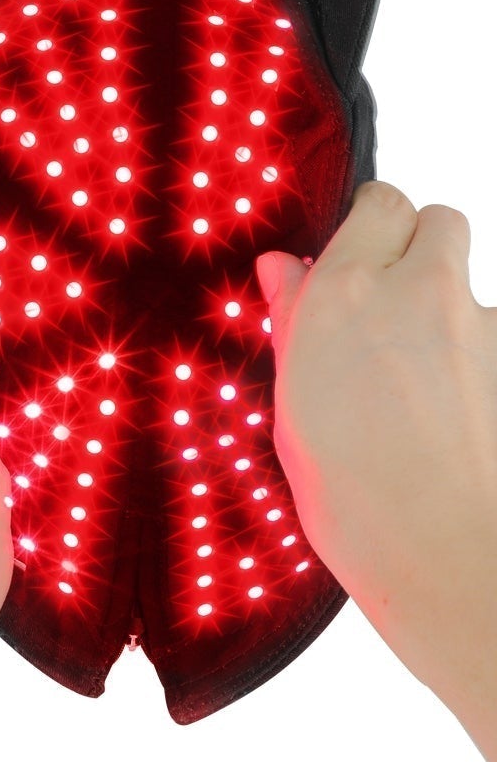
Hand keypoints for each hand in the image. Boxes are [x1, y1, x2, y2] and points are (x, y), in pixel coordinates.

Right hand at [259, 181, 496, 761]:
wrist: (448, 559)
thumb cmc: (357, 492)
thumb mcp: (293, 398)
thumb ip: (295, 318)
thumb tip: (286, 270)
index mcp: (347, 289)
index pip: (378, 202)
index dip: (367, 225)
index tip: (350, 256)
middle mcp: (420, 292)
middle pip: (439, 221)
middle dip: (417, 245)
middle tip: (388, 296)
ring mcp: (480, 329)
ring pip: (467, 289)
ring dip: (445, 313)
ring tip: (416, 381)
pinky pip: (488, 341)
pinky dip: (472, 364)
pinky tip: (448, 414)